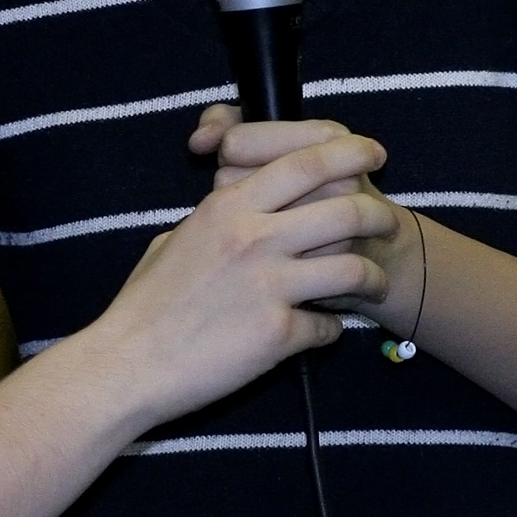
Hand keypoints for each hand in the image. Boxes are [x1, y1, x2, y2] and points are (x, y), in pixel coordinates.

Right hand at [86, 120, 389, 423]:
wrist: (128, 363)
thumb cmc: (143, 304)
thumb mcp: (175, 240)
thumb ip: (216, 222)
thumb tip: (239, 216)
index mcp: (227, 208)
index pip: (302, 162)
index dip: (347, 153)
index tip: (371, 153)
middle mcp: (253, 238)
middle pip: (344, 209)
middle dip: (378, 213)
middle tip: (388, 222)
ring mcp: (268, 286)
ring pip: (351, 267)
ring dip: (371, 276)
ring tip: (373, 284)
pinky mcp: (277, 333)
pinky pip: (327, 326)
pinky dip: (330, 329)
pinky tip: (322, 331)